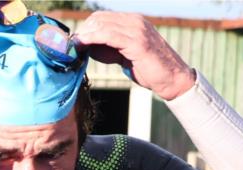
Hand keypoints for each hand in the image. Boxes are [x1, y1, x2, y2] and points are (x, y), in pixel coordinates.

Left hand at [72, 12, 194, 100]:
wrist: (171, 78)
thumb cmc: (147, 68)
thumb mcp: (123, 53)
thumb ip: (108, 47)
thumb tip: (85, 47)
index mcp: (132, 21)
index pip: (101, 17)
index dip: (85, 28)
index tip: (74, 42)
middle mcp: (135, 21)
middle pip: (99, 19)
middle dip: (82, 32)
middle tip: (71, 46)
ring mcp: (137, 30)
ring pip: (102, 25)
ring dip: (85, 36)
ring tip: (74, 47)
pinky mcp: (137, 42)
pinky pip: (109, 36)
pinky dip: (93, 39)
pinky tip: (83, 46)